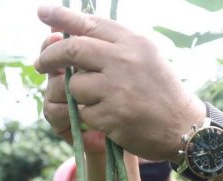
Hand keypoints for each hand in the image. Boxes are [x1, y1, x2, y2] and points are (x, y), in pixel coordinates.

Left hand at [35, 5, 205, 161]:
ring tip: (93, 101)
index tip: (42, 11)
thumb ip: (114, 45)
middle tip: (40, 64)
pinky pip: (82, 111)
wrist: (182, 127)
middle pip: (72, 49)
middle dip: (50, 57)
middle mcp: (124, 60)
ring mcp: (117, 88)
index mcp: (133, 42)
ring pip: (74, 84)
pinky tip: (107, 119)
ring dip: (76, 94)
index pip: (90, 23)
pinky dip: (88, 116)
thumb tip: (70, 34)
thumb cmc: (160, 91)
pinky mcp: (111, 115)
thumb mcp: (145, 57)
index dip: (62, 16)